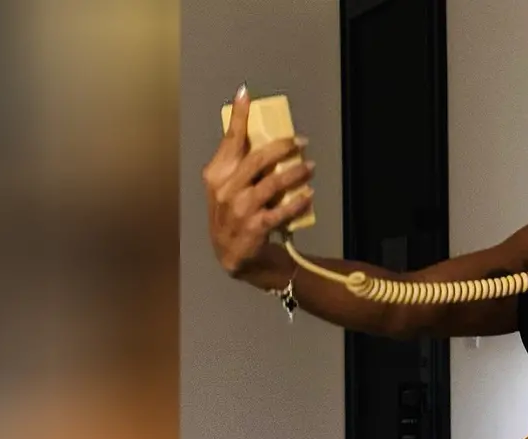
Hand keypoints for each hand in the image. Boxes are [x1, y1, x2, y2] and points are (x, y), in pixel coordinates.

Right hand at [203, 84, 316, 277]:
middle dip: (282, 146)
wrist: (234, 255)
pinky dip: (298, 202)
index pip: (229, 140)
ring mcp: (239, 210)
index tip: (246, 94)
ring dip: (295, 173)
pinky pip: (282, 210)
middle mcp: (225, 190)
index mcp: (216, 174)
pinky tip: (309, 195)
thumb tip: (263, 134)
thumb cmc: (236, 214)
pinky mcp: (255, 227)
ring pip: (272, 184)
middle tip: (301, 141)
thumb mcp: (229, 187)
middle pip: (256, 159)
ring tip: (311, 166)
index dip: (238, 116)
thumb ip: (240, 163)